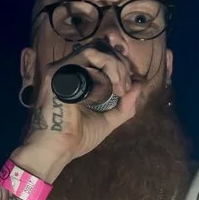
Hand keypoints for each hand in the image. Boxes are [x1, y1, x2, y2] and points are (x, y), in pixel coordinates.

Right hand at [13, 44, 152, 180]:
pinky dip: (109, 65)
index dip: (120, 66)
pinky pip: (90, 54)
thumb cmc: (76, 138)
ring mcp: (62, 69)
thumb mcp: (108, 120)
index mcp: (76, 79)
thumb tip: (140, 84)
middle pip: (101, 49)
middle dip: (121, 65)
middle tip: (126, 89)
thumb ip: (125, 105)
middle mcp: (67, 70)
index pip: (101, 58)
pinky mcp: (58, 71)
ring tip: (121, 88)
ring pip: (97, 49)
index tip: (129, 88)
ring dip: (116, 65)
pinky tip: (114, 86)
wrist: (58, 150)